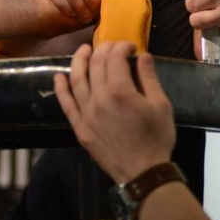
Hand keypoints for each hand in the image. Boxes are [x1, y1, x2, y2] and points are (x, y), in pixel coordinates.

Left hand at [54, 43, 175, 183]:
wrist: (143, 173)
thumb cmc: (156, 138)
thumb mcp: (161, 105)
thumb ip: (149, 77)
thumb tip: (142, 55)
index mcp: (120, 91)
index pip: (115, 58)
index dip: (122, 47)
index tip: (131, 47)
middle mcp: (98, 99)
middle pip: (95, 64)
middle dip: (103, 49)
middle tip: (113, 47)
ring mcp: (86, 114)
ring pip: (76, 79)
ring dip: (79, 60)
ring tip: (84, 50)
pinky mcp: (79, 128)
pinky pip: (66, 104)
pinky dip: (61, 88)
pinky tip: (59, 76)